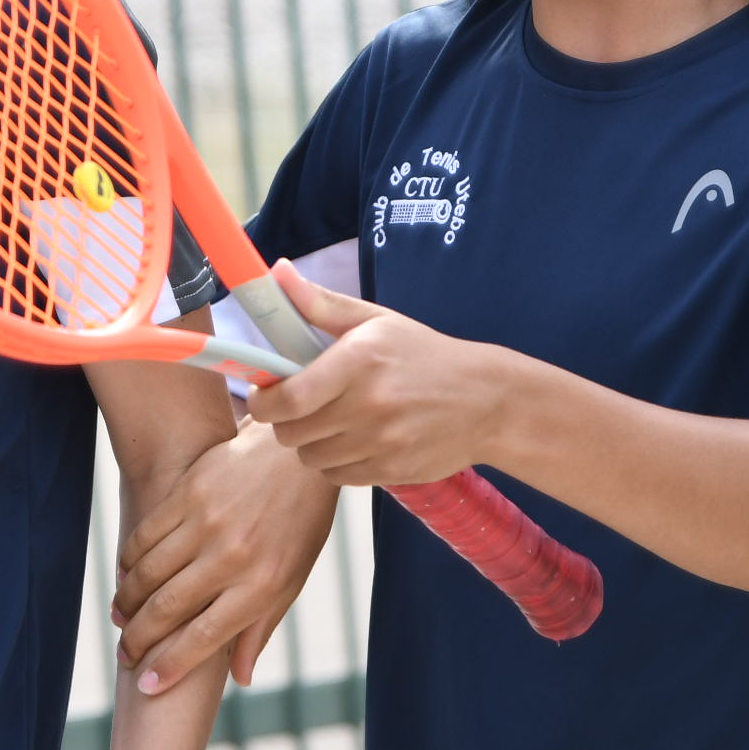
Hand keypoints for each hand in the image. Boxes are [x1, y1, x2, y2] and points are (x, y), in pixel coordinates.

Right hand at [113, 420, 337, 693]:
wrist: (298, 457)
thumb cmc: (299, 525)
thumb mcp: (291, 581)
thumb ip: (260, 628)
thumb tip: (239, 679)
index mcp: (261, 586)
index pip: (203, 638)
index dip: (169, 666)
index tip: (146, 686)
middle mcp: (231, 556)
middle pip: (167, 610)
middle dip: (138, 640)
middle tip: (125, 654)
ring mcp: (207, 522)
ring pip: (148, 574)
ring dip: (127, 602)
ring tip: (121, 619)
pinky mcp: (188, 493)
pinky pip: (146, 535)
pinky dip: (130, 561)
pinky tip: (126, 576)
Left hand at [247, 260, 518, 487]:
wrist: (486, 400)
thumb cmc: (423, 355)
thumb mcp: (375, 320)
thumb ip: (319, 303)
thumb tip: (275, 273)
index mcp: (358, 362)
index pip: (288, 399)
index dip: (262, 402)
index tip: (262, 396)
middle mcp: (369, 406)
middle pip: (292, 433)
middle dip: (284, 422)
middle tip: (297, 408)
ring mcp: (382, 443)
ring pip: (311, 459)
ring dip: (310, 444)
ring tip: (329, 423)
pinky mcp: (392, 471)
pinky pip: (338, 477)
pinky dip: (335, 463)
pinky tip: (353, 441)